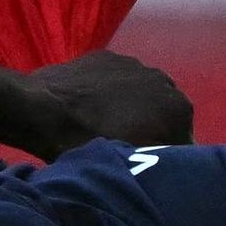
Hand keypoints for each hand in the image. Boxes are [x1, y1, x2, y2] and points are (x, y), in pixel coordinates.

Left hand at [20, 50, 191, 155]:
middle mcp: (164, 80)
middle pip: (167, 115)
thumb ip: (160, 162)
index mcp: (177, 109)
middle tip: (128, 149)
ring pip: (144, 94)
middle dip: (154, 130)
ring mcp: (135, 63)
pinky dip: (114, 92)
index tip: (146, 168)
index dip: (166, 158)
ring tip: (108, 127)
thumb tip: (169, 165)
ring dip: (135, 109)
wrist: (41, 108)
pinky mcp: (109, 56)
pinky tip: (93, 106)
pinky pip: (121, 80)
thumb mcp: (131, 164)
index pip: (185, 143)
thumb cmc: (88, 144)